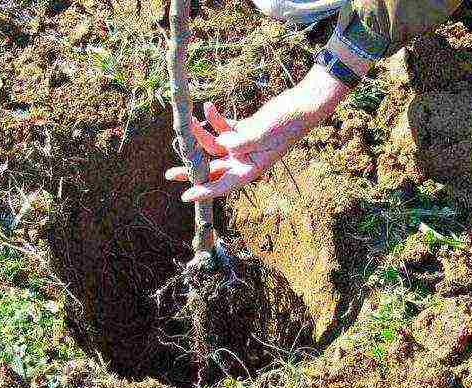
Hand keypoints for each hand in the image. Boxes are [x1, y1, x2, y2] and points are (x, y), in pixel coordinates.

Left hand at [165, 102, 288, 202]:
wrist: (302, 106)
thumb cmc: (286, 124)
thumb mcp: (261, 134)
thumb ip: (239, 142)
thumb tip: (221, 144)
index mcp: (251, 169)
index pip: (223, 185)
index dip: (203, 191)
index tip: (185, 196)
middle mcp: (245, 160)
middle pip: (213, 169)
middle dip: (192, 169)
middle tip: (169, 173)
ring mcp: (244, 146)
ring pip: (214, 146)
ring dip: (201, 135)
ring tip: (188, 123)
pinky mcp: (244, 131)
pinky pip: (223, 128)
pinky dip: (215, 119)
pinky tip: (208, 107)